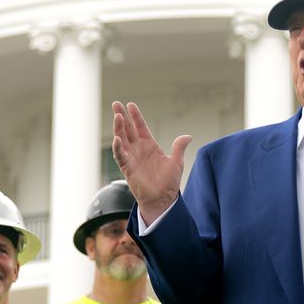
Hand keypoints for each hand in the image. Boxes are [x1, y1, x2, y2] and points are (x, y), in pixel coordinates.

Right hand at [109, 102, 190, 223]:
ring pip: (121, 139)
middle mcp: (138, 149)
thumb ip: (179, 148)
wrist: (162, 199)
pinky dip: (118, 148)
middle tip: (115, 103)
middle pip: (127, 129)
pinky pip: (120, 156)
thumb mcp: (176, 162)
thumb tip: (187, 136)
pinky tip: (117, 139)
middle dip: (121, 116)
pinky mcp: (127, 168)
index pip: (140, 127)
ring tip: (117, 116)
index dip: (135, 116)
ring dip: (118, 128)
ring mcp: (132, 158)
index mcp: (149, 145)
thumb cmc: (168, 182)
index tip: (130, 105)